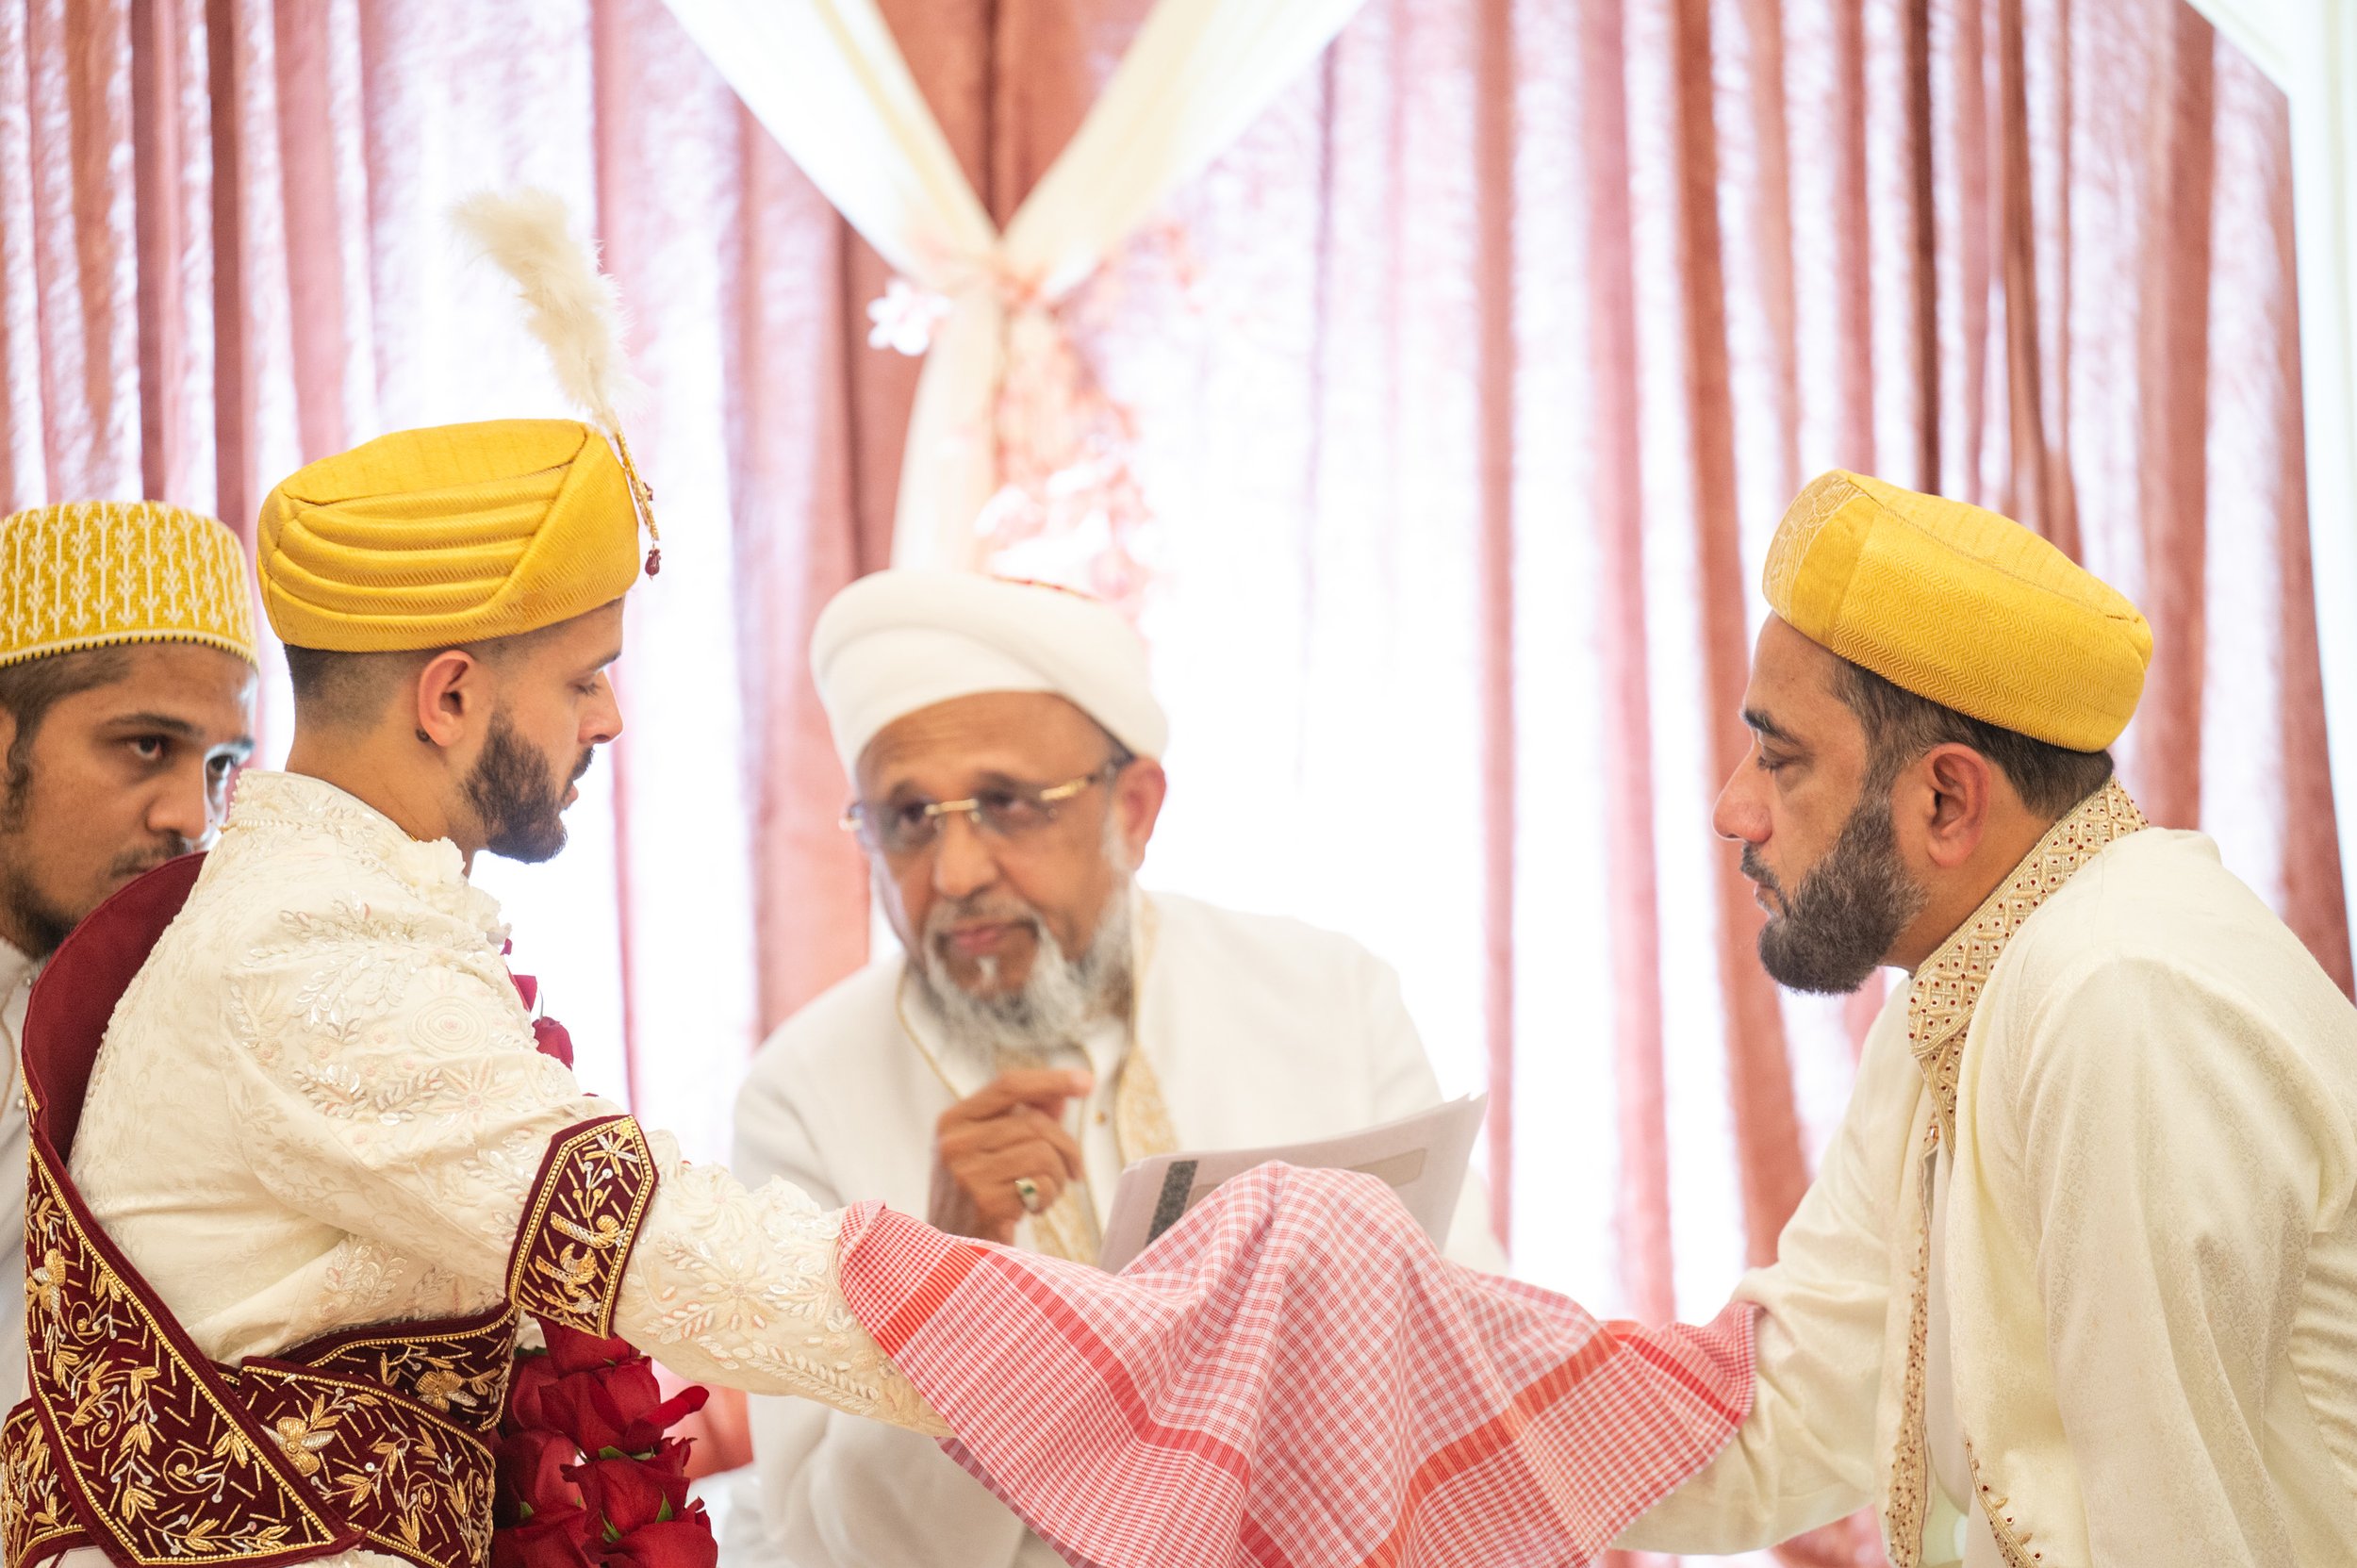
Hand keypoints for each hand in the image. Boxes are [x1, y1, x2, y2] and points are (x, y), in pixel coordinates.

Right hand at [928, 1068, 1091, 1243]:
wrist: (952, 1253)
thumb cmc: (976, 1197)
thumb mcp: (989, 1150)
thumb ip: (1023, 1117)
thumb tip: (1061, 1093)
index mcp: (952, 1121)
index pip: (1008, 1085)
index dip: (1051, 1080)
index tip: (1087, 1082)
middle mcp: (954, 1143)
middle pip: (1034, 1122)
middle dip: (1066, 1147)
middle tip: (1073, 1171)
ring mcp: (966, 1174)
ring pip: (1043, 1153)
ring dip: (1056, 1178)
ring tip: (1042, 1194)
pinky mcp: (984, 1203)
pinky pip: (1041, 1185)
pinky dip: (1048, 1198)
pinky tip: (1031, 1210)